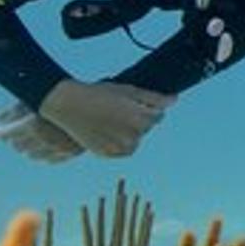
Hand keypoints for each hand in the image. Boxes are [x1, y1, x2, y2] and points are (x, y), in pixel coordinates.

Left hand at [0, 102, 82, 162]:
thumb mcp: (37, 98)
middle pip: (17, 145)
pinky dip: (41, 153)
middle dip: (13, 137)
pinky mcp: (68, 153)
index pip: (7, 133)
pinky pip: (48, 159)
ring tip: (28, 136)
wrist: (98, 105)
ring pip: (31, 154)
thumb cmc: (62, 96)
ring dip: (26, 146)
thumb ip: (14, 109)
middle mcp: (44, 139)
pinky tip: (42, 146)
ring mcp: (57, 148)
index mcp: (33, 124)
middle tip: (11, 131)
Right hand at [37, 79, 175, 157]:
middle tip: (117, 109)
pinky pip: (122, 150)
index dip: (145, 106)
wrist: (69, 105)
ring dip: (129, 132)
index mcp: (141, 119)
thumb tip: (175, 100)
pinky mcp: (108, 154)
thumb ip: (154, 98)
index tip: (130, 102)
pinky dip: (119, 142)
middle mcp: (133, 137)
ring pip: (135, 140)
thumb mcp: (129, 91)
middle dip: (138, 118)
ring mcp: (120, 148)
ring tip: (111, 119)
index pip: (158, 116)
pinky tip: (107, 130)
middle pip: (146, 128)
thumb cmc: (99, 94)